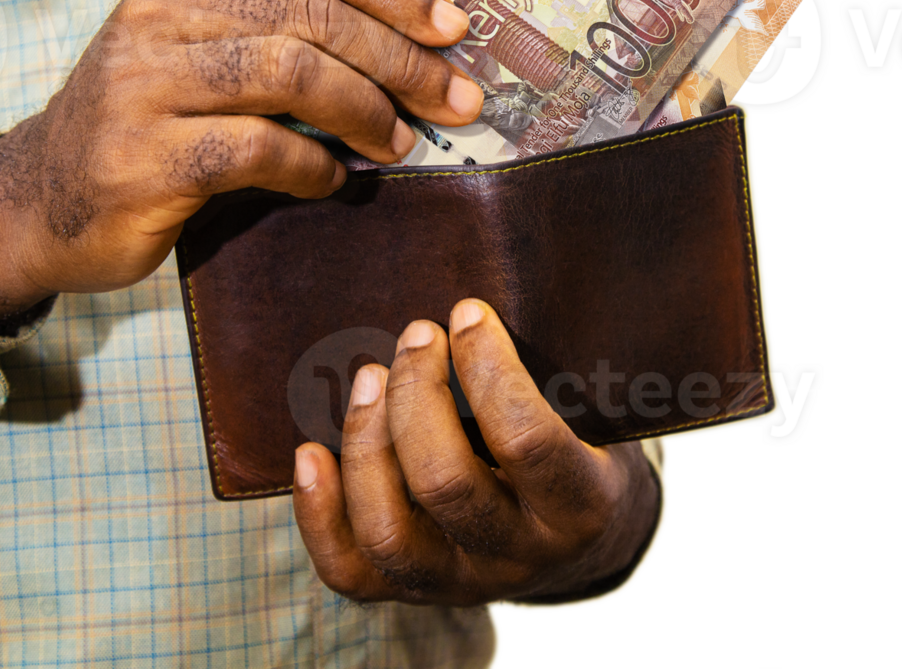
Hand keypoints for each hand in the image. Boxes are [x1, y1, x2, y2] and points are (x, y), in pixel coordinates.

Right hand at [0, 0, 483, 323]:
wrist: (41, 198)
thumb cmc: (149, 121)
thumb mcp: (201, 51)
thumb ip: (278, 30)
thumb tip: (410, 43)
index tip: (455, 28)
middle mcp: (159, 13)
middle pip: (311, 18)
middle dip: (401, 60)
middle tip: (457, 101)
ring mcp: (143, 83)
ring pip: (289, 73)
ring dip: (365, 111)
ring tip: (399, 142)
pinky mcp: (141, 156)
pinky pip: (256, 149)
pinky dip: (311, 167)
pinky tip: (333, 180)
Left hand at [293, 299, 660, 604]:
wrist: (579, 542)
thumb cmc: (579, 446)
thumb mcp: (593, 416)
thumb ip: (550, 376)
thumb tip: (471, 307)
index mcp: (578, 509)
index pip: (527, 442)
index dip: (490, 369)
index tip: (468, 312)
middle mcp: (518, 558)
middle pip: (445, 484)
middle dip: (416, 395)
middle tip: (417, 335)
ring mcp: (459, 584)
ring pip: (389, 533)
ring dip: (365, 443)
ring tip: (368, 375)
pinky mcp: (410, 594)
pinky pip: (349, 571)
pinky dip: (318, 511)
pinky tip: (309, 451)